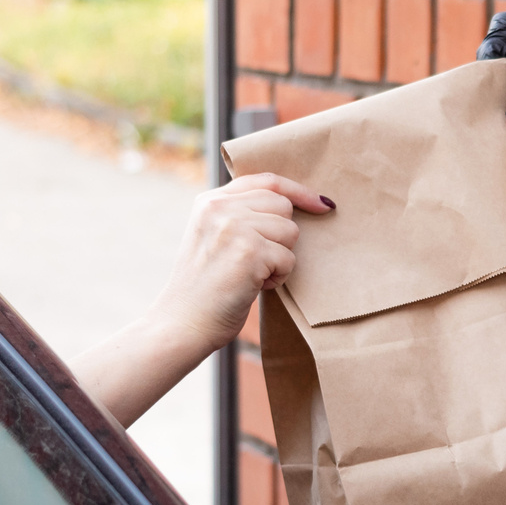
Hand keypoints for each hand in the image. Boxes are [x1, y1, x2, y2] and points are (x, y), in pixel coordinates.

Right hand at [70, 171, 331, 427]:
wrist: (182, 323)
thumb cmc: (205, 288)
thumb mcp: (213, 237)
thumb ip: (241, 215)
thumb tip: (293, 205)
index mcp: (210, 200)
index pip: (266, 181)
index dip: (299, 191)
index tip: (322, 203)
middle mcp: (220, 207)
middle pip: (283, 206)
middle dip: (281, 236)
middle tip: (257, 260)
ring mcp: (234, 227)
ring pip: (290, 232)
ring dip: (279, 259)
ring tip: (252, 275)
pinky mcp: (249, 252)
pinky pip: (288, 259)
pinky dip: (277, 278)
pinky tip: (254, 286)